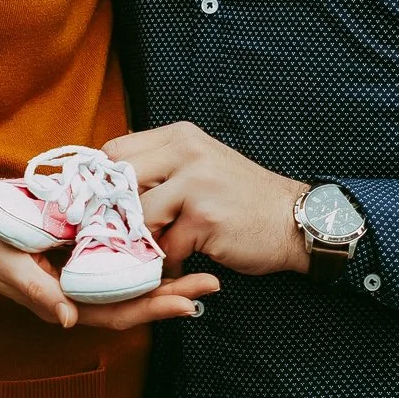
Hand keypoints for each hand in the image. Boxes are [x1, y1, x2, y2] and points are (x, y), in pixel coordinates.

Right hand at [0, 203, 216, 328]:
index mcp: (62, 301)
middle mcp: (76, 293)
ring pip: (128, 282)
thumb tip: (67, 319)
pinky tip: (165, 239)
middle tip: (212, 282)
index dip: (152, 309)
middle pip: (132, 300)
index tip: (188, 301)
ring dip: (164, 275)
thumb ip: (35, 291)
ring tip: (201, 266)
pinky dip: (141, 252)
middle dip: (173, 294)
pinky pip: (115, 258)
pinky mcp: (77, 252)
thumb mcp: (5, 264)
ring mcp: (78, 274)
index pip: (116, 312)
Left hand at [107, 123, 307, 276]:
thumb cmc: (241, 198)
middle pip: (120, 181)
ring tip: (159, 249)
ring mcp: (196, 184)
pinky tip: (183, 260)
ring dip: (145, 241)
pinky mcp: (204, 218)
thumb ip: (161, 166)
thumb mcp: (200, 165)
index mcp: (180, 136)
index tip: (109, 205)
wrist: (293, 220)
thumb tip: (108, 184)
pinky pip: (166, 247)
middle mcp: (186, 152)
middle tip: (127, 233)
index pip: (116, 151)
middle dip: (119, 213)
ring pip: (140, 217)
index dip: (106, 182)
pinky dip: (170, 261)